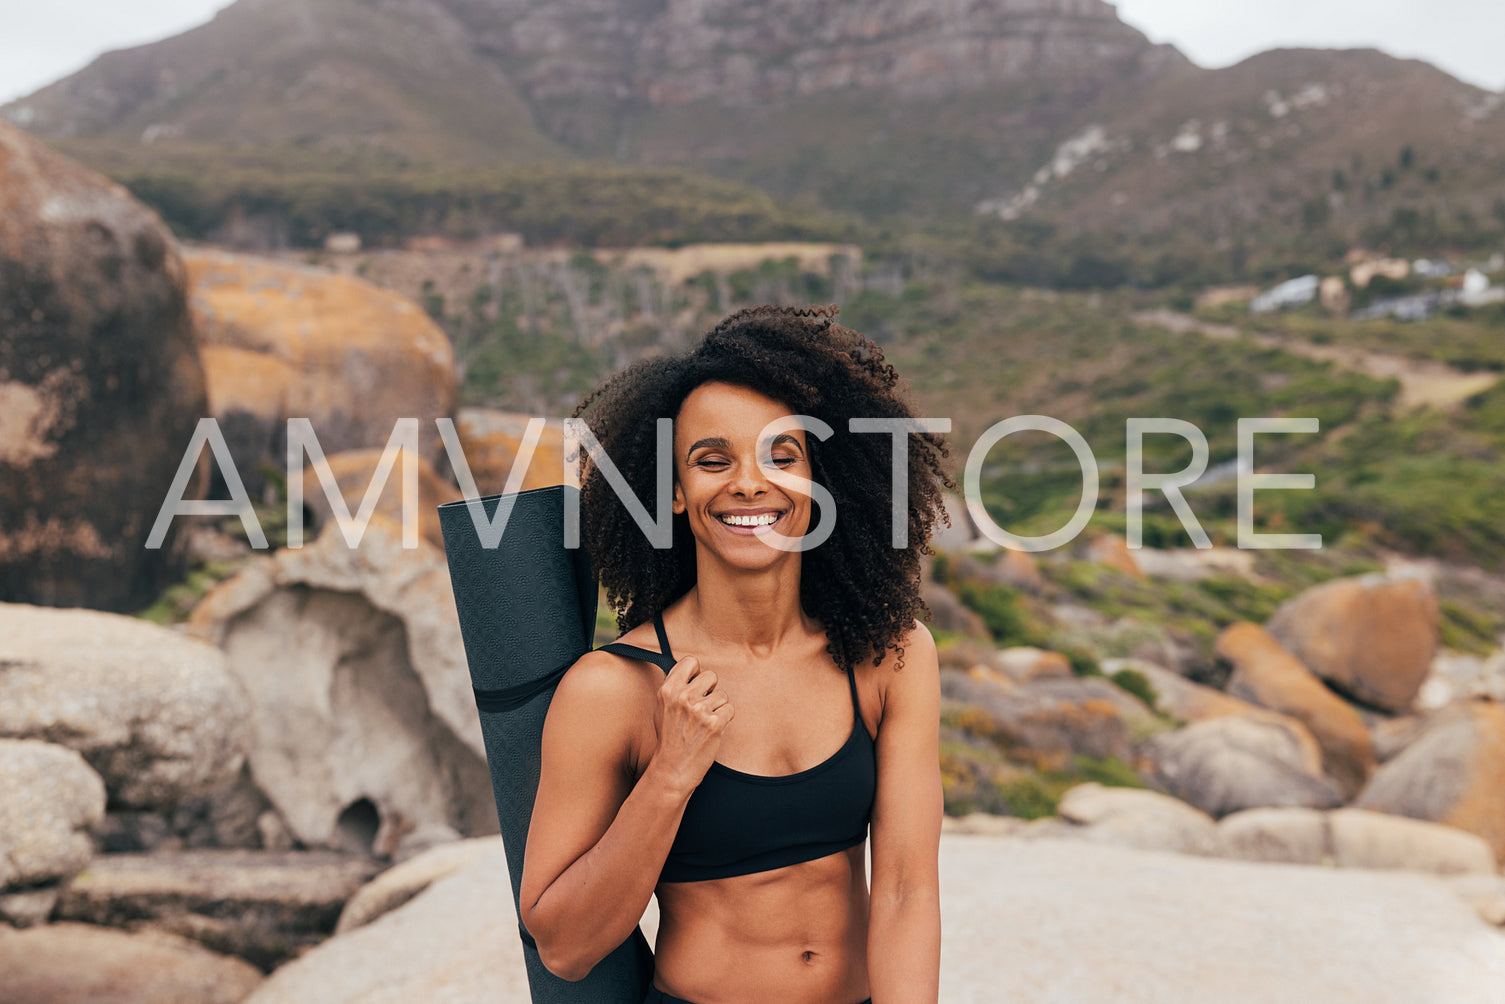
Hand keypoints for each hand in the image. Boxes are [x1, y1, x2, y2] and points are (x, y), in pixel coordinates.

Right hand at [652, 656, 732, 792]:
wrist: (672, 767)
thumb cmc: (669, 737)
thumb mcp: (662, 707)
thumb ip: (675, 687)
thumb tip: (692, 671)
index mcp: (668, 690)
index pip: (691, 661)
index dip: (696, 672)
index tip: (695, 684)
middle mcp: (683, 697)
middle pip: (711, 675)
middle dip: (711, 690)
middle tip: (702, 707)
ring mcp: (699, 710)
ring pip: (723, 695)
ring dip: (718, 708)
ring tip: (704, 722)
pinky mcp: (714, 723)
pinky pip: (730, 710)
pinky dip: (725, 720)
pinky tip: (712, 729)